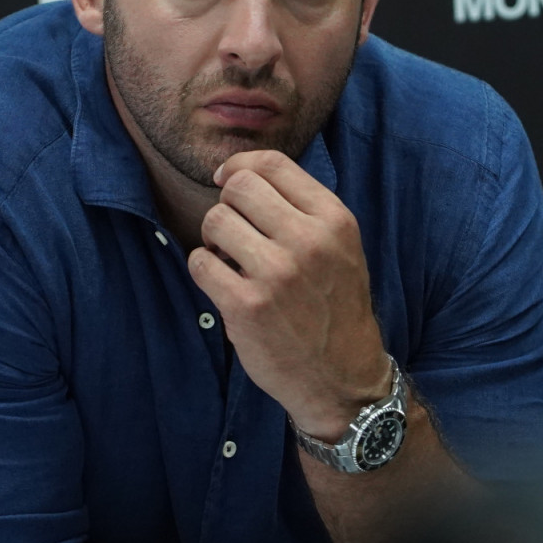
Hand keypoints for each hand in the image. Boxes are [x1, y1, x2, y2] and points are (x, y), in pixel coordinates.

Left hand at [188, 150, 390, 440]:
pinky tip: (223, 284)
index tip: (227, 180)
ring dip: (213, 238)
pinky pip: (200, 262)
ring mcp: (277, 274)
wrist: (342, 378)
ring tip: (230, 260)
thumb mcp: (340, 246)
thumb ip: (301, 208)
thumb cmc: (334, 306)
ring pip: (215, 220)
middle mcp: (309, 241)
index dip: (239, 165)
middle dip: (227, 204)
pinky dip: (204, 270)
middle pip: (239, 187)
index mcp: (334, 220)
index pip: (273, 163)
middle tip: (234, 231)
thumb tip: (237, 172)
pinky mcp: (247, 307)